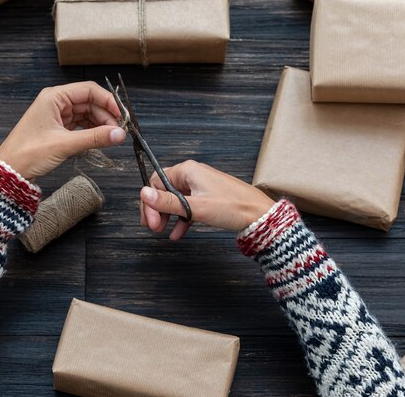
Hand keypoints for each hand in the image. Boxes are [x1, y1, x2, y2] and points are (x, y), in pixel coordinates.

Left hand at [0, 81, 126, 179]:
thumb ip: (94, 138)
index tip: (122, 115)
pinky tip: (100, 139)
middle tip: (119, 132)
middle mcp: (56, 102)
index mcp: (54, 97)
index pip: (88, 90)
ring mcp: (57, 114)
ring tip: (111, 137)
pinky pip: (80, 124)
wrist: (10, 170)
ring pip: (86, 114)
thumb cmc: (29, 152)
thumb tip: (119, 134)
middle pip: (89, 102)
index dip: (108, 101)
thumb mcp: (65, 144)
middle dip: (106, 115)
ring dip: (100, 124)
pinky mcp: (58, 127)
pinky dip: (91, 131)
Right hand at [140, 160, 274, 239]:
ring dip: (167, 216)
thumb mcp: (195, 207)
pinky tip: (177, 234)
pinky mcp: (207, 198)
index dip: (151, 203)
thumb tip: (144, 194)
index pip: (156, 182)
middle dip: (157, 210)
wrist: (260, 216)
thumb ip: (168, 202)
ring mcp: (200, 186)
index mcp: (187, 171)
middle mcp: (192, 175)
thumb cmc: (233, 207)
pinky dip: (180, 220)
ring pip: (175, 200)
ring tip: (162, 231)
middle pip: (164, 191)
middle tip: (154, 227)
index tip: (150, 221)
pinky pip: (187, 207)